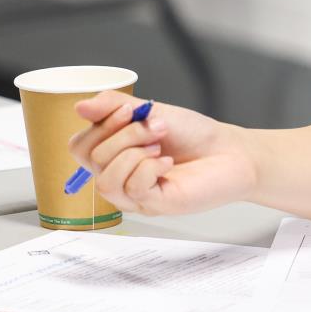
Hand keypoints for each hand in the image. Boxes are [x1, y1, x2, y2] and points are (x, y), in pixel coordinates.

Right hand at [69, 91, 259, 215]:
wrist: (231, 152)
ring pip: (106, 180)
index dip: (99, 126)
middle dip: (126, 134)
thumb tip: (79, 107)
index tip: (130, 110)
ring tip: (161, 146)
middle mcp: (120, 177)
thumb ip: (115, 107)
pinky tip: (168, 163)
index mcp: (114, 154)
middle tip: (158, 126)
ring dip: (135, 152)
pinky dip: (150, 168)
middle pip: (92, 159)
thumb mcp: (151, 112)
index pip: (80, 146)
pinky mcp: (153, 205)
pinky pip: (133, 188)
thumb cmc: (194, 135)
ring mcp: (134, 195)